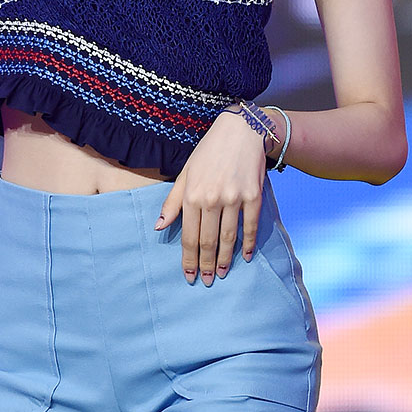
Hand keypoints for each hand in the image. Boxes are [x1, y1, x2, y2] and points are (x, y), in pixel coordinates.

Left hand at [154, 110, 265, 284]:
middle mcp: (211, 199)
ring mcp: (234, 199)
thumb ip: (172, 201)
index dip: (188, 259)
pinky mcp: (253, 197)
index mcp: (192, 195)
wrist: (241, 131)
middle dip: (206, 264)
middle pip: (208, 241)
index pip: (188, 236)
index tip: (189, 275)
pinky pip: (250, 227)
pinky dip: (248, 244)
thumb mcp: (185, 173)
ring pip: (228, 238)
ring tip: (223, 273)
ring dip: (225, 260)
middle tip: (207, 280)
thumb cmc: (209, 152)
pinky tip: (245, 256)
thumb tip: (159, 226)